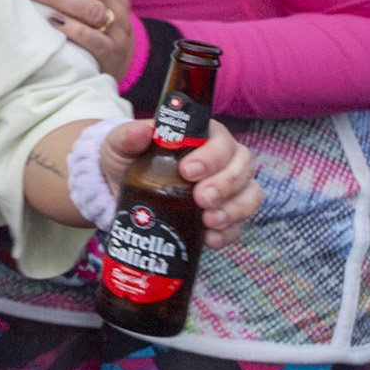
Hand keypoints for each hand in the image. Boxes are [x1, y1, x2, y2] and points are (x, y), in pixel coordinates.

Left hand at [99, 117, 260, 247]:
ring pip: (250, 195)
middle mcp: (223, 160)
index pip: (220, 140)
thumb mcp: (119, 145)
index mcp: (202, 137)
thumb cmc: (127, 159)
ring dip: (233, 209)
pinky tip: (210, 238)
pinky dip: (229, 232)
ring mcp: (229, 189)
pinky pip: (240, 224)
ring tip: (209, 220)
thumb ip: (127, 136)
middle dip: (225, 184)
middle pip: (242, 167)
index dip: (211, 156)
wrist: (121, 191)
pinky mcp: (226, 214)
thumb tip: (142, 131)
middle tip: (201, 199)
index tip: (187, 171)